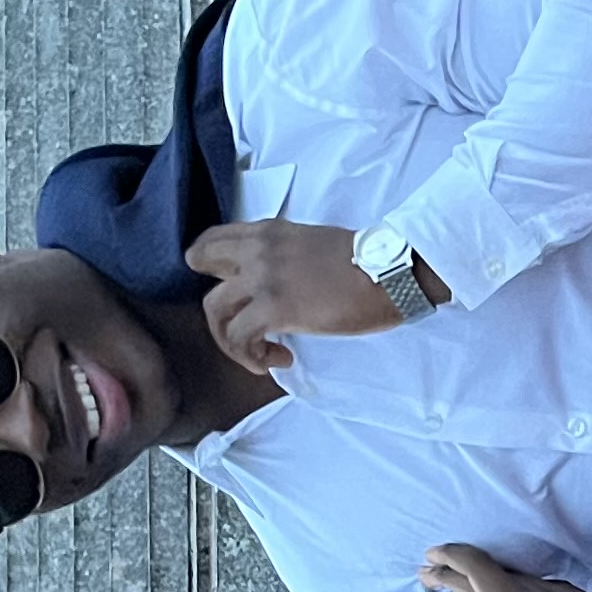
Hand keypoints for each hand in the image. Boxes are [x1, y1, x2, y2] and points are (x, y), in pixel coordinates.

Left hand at [185, 219, 431, 374]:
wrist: (392, 272)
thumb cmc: (366, 264)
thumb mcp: (313, 246)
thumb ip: (286, 258)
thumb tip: (277, 287)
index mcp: (269, 231)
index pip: (213, 237)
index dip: (212, 266)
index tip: (234, 291)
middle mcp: (258, 248)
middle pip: (199, 262)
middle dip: (215, 296)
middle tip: (239, 323)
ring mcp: (262, 278)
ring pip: (214, 310)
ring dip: (232, 339)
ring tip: (262, 354)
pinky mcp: (273, 309)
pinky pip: (239, 338)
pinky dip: (251, 357)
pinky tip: (277, 360)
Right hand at [416, 544, 591, 591]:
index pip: (475, 567)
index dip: (449, 559)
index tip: (430, 559)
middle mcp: (537, 590)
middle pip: (491, 571)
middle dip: (458, 571)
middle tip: (434, 573)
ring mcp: (561, 591)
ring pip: (516, 577)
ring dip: (489, 579)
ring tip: (470, 587)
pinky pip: (539, 585)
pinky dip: (516, 587)